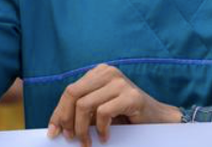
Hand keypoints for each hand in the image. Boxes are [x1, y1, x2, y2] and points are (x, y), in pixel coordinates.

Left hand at [47, 65, 180, 145]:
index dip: (58, 112)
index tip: (53, 131)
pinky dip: (100, 129)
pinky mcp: (131, 96)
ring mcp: (120, 82)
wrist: (159, 118)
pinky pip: (103, 113)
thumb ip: (82, 111)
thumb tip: (58, 126)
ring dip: (82, 129)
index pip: (70, 90)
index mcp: (99, 72)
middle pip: (73, 94)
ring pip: (85, 105)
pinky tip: (104, 136)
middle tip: (70, 139)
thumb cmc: (126, 115)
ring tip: (87, 142)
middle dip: (67, 120)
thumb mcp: (99, 109)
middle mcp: (108, 72)